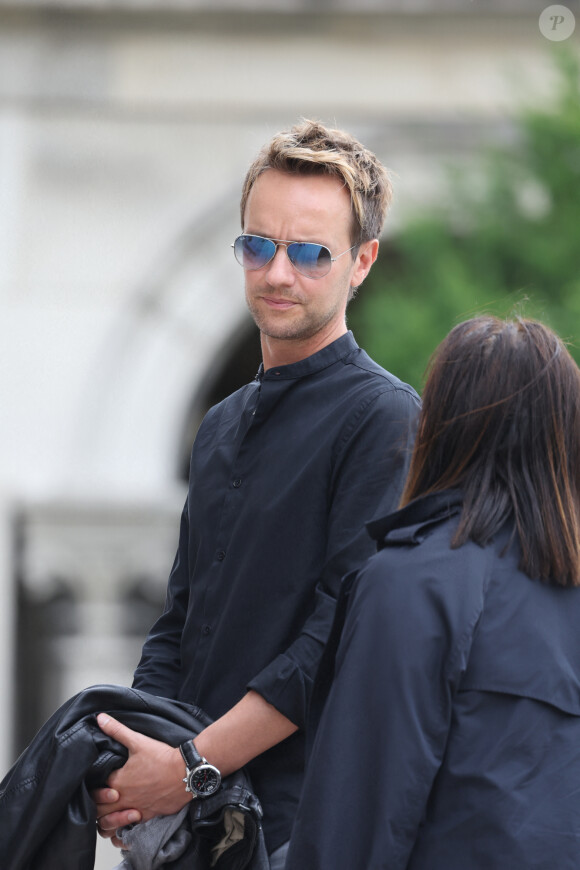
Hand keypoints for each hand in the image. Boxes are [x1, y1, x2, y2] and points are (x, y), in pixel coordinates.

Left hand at [93, 713, 190, 844]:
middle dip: (94, 805)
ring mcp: (134, 812)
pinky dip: (119, 831)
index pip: (93, 790)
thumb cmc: (162, 757)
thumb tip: (100, 718)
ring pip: (108, 826)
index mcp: (117, 782)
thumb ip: (117, 730)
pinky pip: (125, 833)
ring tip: (106, 814)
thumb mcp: (138, 741)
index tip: (95, 781)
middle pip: (97, 811)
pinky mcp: (146, 819)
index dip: (91, 786)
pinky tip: (120, 825)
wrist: (186, 772)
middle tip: (98, 797)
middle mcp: (123, 800)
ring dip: (104, 821)